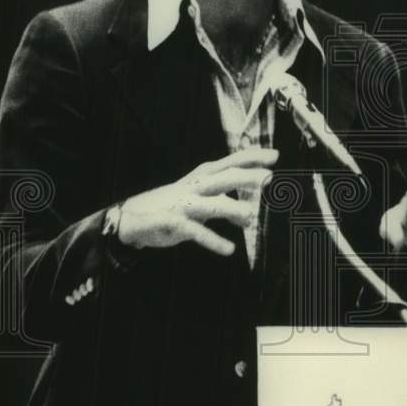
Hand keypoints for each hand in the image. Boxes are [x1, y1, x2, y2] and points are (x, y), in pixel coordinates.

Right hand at [118, 147, 278, 255]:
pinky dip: (213, 241)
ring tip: (250, 217)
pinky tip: (229, 249)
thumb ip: (225, 206)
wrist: (133, 217)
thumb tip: (249, 215)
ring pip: (210, 205)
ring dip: (230, 209)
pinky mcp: (173, 224)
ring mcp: (183, 205)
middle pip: (223, 179)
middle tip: (268, 178)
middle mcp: (194, 187)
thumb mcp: (200, 203)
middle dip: (245, 177)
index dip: (251, 158)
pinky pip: (196, 232)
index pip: (230, 163)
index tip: (274, 156)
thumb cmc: (172, 205)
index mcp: (201, 177)